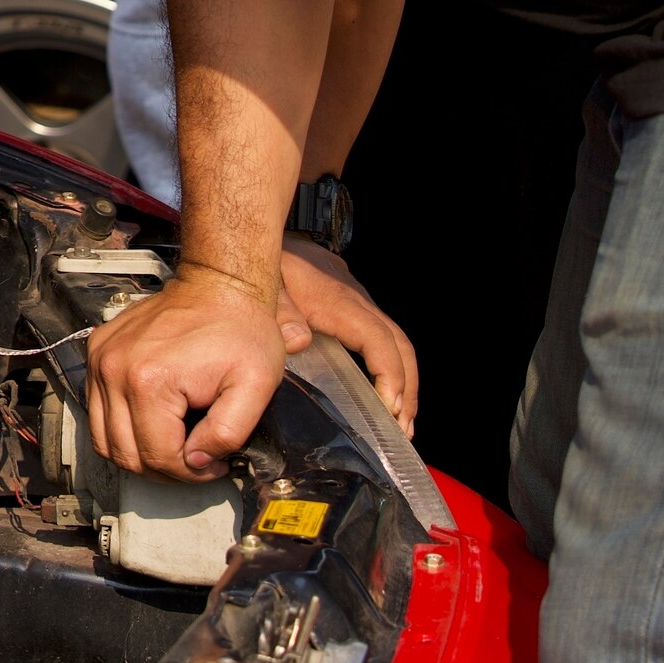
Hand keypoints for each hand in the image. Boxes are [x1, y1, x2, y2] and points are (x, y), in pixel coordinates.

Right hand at [85, 262, 282, 480]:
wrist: (218, 284)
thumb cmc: (239, 329)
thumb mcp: (255, 387)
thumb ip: (228, 434)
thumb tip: (196, 462)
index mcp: (150, 381)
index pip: (157, 456)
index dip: (189, 473)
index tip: (213, 463)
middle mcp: (115, 370)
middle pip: (125, 453)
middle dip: (163, 467)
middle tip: (194, 459)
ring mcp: (101, 359)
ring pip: (103, 438)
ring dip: (137, 452)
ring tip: (173, 443)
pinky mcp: (97, 352)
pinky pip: (96, 410)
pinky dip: (120, 426)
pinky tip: (152, 420)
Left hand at [275, 239, 418, 434]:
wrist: (256, 233)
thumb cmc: (259, 261)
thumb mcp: (263, 283)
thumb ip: (277, 311)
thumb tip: (297, 341)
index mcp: (337, 299)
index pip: (377, 339)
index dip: (389, 374)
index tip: (390, 407)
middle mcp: (354, 299)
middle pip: (398, 344)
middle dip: (407, 388)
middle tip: (404, 429)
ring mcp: (355, 301)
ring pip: (394, 341)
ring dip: (402, 381)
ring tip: (401, 421)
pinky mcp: (348, 304)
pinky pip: (379, 337)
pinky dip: (388, 366)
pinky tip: (381, 389)